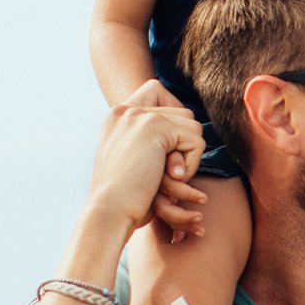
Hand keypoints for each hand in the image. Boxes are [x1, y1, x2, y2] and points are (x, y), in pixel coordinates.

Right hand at [89, 99, 209, 235]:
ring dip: (188, 157)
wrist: (109, 212)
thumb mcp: (135, 161)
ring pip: (192, 125)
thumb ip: (153, 140)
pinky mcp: (154, 128)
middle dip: (183, 143)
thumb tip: (191, 123)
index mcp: (116, 117)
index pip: (157, 92)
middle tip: (166, 171)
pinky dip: (191, 165)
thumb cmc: (125, 198)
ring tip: (168, 177)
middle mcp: (125, 111)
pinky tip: (172, 180)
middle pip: (182, 112)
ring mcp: (138, 116)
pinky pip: (196, 141)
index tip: (166, 149)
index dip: (173, 119)